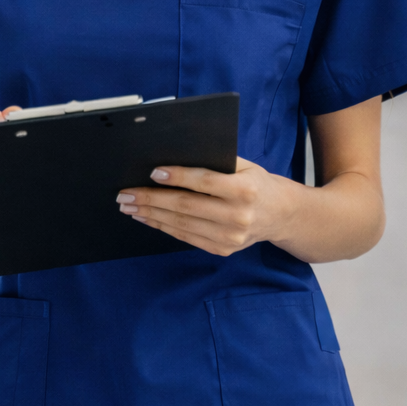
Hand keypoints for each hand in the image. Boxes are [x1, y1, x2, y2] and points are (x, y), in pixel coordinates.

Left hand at [116, 157, 298, 256]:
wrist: (280, 215)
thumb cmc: (256, 183)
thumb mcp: (245, 166)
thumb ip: (216, 161)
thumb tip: (173, 156)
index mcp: (245, 191)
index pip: (204, 182)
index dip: (177, 177)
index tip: (152, 172)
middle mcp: (238, 216)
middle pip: (186, 206)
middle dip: (151, 199)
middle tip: (126, 194)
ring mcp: (230, 237)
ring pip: (182, 224)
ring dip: (151, 214)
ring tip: (129, 206)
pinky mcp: (222, 249)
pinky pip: (186, 237)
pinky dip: (163, 226)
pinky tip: (147, 217)